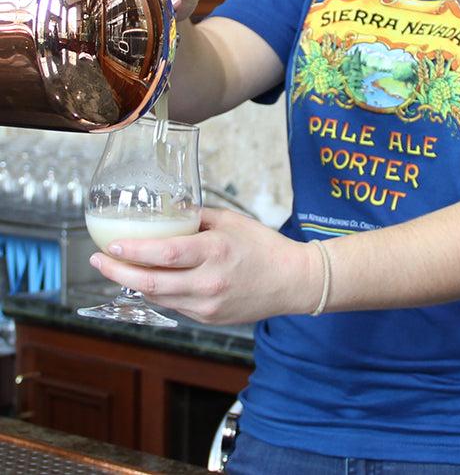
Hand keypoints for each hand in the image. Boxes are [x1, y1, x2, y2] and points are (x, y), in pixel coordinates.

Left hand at [88, 208, 319, 324]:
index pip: (164, 254)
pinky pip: (173, 305)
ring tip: (116, 269)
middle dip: (117, 272)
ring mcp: (207, 305)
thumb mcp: (232, 222)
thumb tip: (169, 212)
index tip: (111, 245)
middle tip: (98, 260)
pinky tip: (148, 280)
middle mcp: (208, 281)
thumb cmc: (265, 247)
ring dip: (132, 283)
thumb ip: (198, 218)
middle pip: (150, 282)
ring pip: (157, 296)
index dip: (133, 252)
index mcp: (216, 251)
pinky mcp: (207, 318)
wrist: (291, 281)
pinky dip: (156, 291)